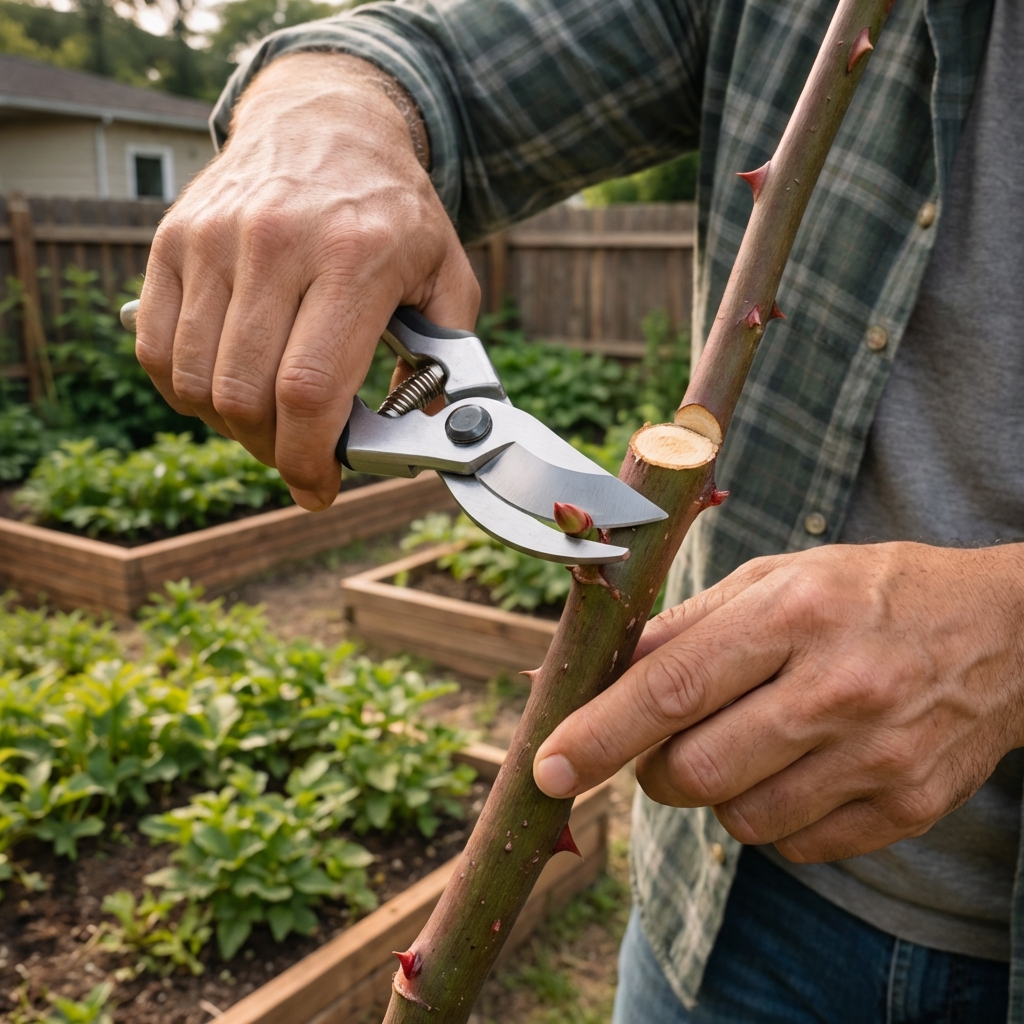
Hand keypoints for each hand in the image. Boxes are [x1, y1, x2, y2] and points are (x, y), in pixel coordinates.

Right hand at [135, 53, 479, 509]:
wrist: (326, 124)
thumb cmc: (391, 211)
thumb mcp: (446, 272)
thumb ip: (449, 353)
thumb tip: (430, 430)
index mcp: (356, 257)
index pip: (310, 389)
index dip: (308, 460)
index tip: (318, 490)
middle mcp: (277, 243)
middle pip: (245, 394)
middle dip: (271, 452)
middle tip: (297, 459)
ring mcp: (214, 239)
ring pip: (194, 379)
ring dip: (228, 427)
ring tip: (264, 425)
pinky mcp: (172, 240)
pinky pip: (155, 346)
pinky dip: (182, 390)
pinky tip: (221, 391)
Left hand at [533, 542, 1023, 861]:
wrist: (1005, 631)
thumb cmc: (868, 593)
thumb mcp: (776, 578)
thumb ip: (686, 626)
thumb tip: (603, 672)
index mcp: (792, 613)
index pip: (670, 687)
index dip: (598, 733)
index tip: (549, 767)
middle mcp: (836, 688)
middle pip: (694, 771)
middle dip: (652, 769)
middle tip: (662, 744)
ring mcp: (878, 755)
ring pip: (739, 820)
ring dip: (715, 792)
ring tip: (747, 741)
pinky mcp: (907, 807)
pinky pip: (795, 846)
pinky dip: (772, 816)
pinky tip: (797, 767)